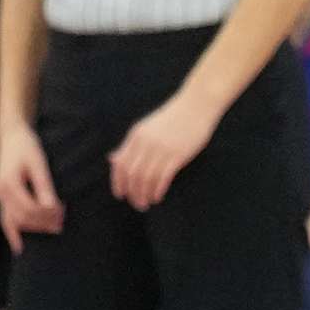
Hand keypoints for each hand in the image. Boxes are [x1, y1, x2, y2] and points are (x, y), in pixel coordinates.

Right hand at [0, 120, 62, 252]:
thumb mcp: (38, 162)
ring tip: (53, 229)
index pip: (30, 208)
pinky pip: (5, 220)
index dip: (48, 213)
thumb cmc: (26, 147)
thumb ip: (44, 185)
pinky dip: (13, 234)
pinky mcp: (1, 197)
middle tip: (62, 224)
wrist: (11, 137)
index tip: (64, 211)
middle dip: (43, 223)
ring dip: (33, 228)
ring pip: (14, 222)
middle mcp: (1, 193)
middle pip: (23, 218)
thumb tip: (52, 206)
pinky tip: (21, 248)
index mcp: (10, 184)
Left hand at [108, 90, 218, 211]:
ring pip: (146, 179)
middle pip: (132, 174)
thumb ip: (130, 145)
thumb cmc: (173, 118)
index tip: (121, 195)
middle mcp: (146, 143)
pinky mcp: (178, 154)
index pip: (120, 164)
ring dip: (144, 195)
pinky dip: (158, 190)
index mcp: (136, 136)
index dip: (118, 183)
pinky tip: (159, 197)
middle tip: (137, 204)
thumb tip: (112, 159)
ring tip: (147, 203)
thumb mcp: (146, 128)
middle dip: (132, 193)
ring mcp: (162, 148)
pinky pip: (163, 177)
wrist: (197, 105)